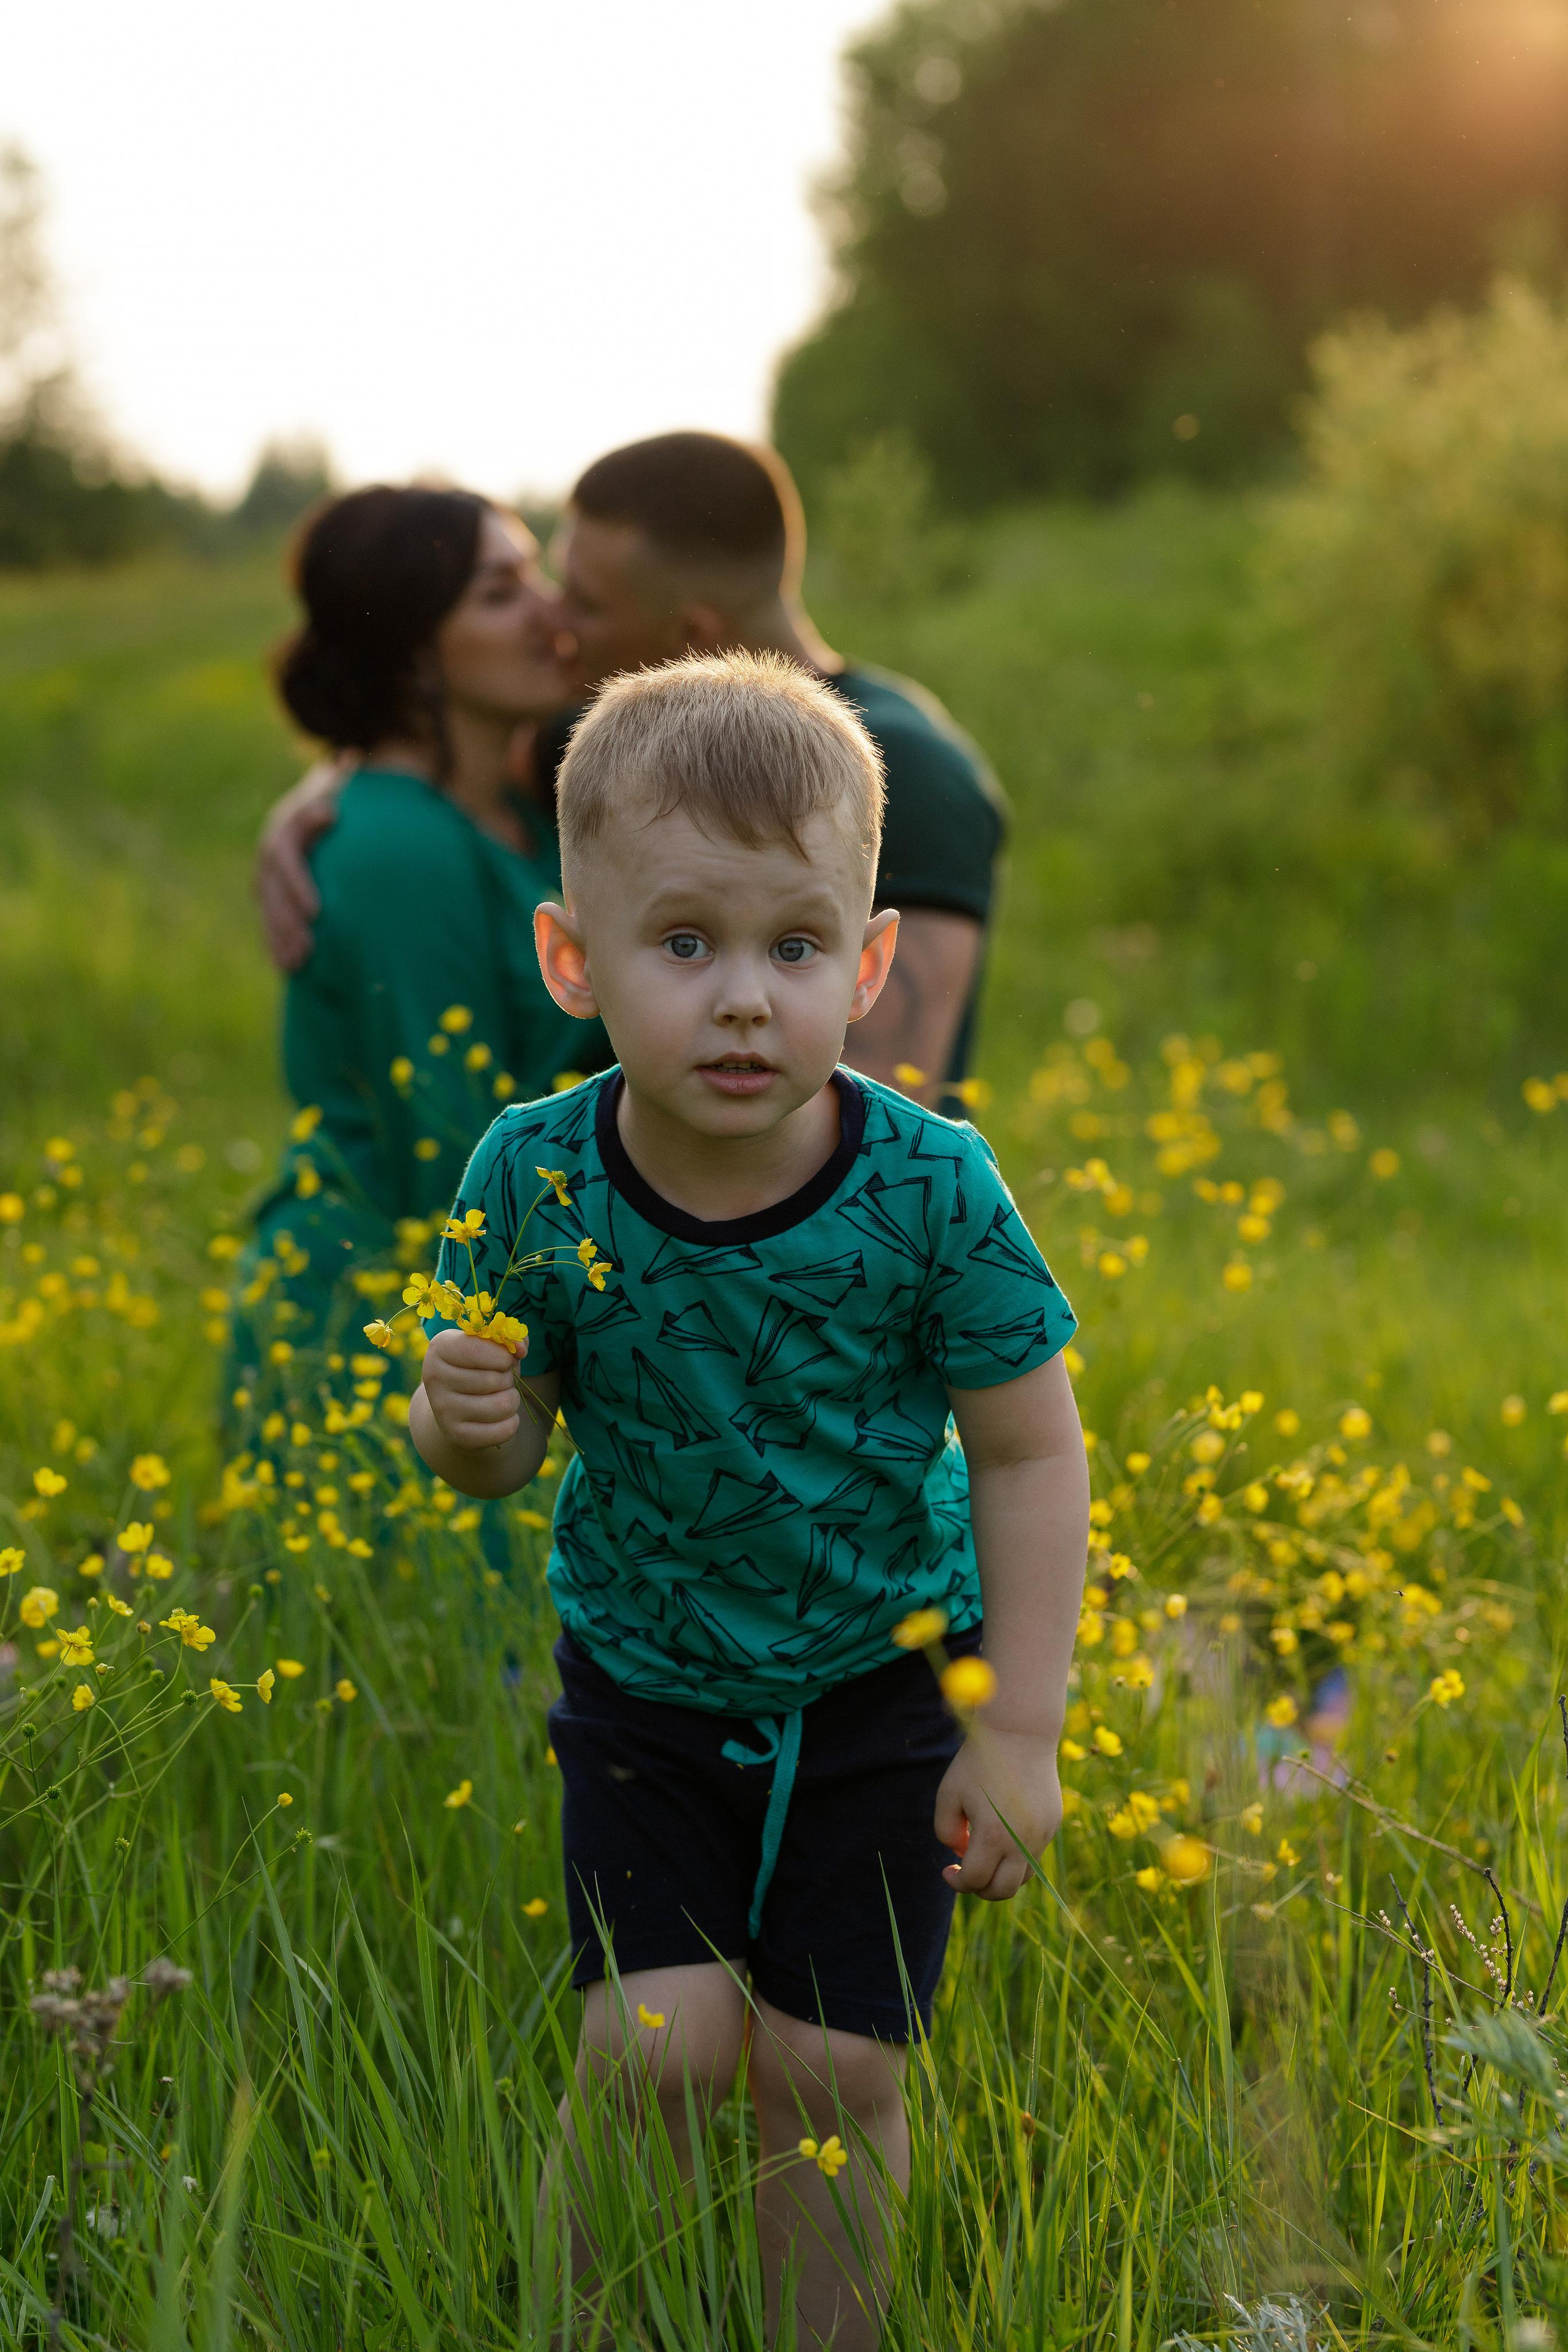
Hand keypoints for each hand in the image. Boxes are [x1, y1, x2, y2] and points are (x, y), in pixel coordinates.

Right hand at [254, 756, 350, 970]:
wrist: (317, 808)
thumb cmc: (331, 805)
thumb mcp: (331, 798)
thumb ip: (326, 807)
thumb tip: (330, 813)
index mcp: (281, 837)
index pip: (287, 863)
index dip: (299, 887)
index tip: (317, 911)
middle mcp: (268, 861)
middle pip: (274, 895)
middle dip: (289, 924)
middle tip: (308, 949)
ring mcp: (266, 881)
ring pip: (268, 913)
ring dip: (281, 940)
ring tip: (297, 965)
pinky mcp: (271, 897)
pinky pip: (270, 922)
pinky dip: (276, 944)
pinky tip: (287, 968)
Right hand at [419, 1328, 525, 1451]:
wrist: (457, 1406)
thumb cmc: (481, 1367)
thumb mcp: (491, 1346)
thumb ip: (510, 1336)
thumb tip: (521, 1347)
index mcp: (440, 1347)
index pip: (478, 1349)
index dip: (504, 1355)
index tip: (507, 1358)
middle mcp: (434, 1378)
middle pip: (495, 1379)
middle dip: (508, 1378)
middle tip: (499, 1380)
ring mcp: (442, 1409)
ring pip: (503, 1405)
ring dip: (512, 1400)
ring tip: (500, 1396)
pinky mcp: (457, 1435)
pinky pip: (504, 1430)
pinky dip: (512, 1422)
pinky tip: (500, 1417)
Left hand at [934, 1725, 1062, 1900]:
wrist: (1020, 1733)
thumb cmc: (979, 1762)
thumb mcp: (949, 1794)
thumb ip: (946, 1830)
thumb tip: (961, 1852)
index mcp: (993, 1836)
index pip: (974, 1880)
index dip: (956, 1882)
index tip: (947, 1870)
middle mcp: (1022, 1842)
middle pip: (1002, 1891)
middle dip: (980, 1888)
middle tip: (965, 1872)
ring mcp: (1042, 1834)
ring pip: (1022, 1877)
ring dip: (1001, 1877)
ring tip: (985, 1857)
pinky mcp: (1052, 1824)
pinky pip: (1034, 1855)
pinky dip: (1016, 1857)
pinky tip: (1002, 1835)